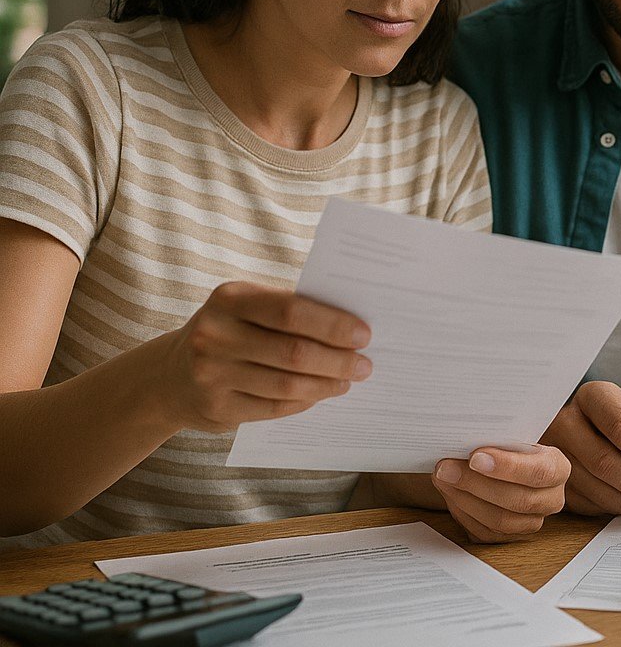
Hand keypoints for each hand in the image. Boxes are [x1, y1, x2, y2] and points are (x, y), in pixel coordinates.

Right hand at [156, 282, 370, 432]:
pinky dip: (304, 401)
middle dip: (338, 360)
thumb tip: (350, 326)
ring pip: (287, 384)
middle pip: (294, 352)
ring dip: (326, 384)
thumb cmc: (228, 332)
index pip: (291, 311)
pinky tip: (321, 394)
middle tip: (365, 365)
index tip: (364, 334)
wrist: (168, 377)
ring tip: (348, 380)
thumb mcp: (245, 309)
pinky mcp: (217, 408)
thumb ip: (288, 311)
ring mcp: (212, 374)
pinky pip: (274, 408)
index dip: (332, 325)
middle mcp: (215, 335)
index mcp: (229, 299)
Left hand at [432, 444, 569, 542]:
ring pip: (499, 521)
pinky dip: (463, 513)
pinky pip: (485, 533)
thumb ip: (498, 439)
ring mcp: (532, 522)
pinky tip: (450, 494)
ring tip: (443, 479)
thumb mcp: (513, 436)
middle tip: (446, 468)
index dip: (507, 467)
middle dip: (476, 483)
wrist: (511, 464)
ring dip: (465, 499)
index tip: (475, 457)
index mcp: (558, 469)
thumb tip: (464, 441)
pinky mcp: (510, 537)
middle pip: (517, 500)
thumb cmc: (511, 447)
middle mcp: (551, 499)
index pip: (538, 472)